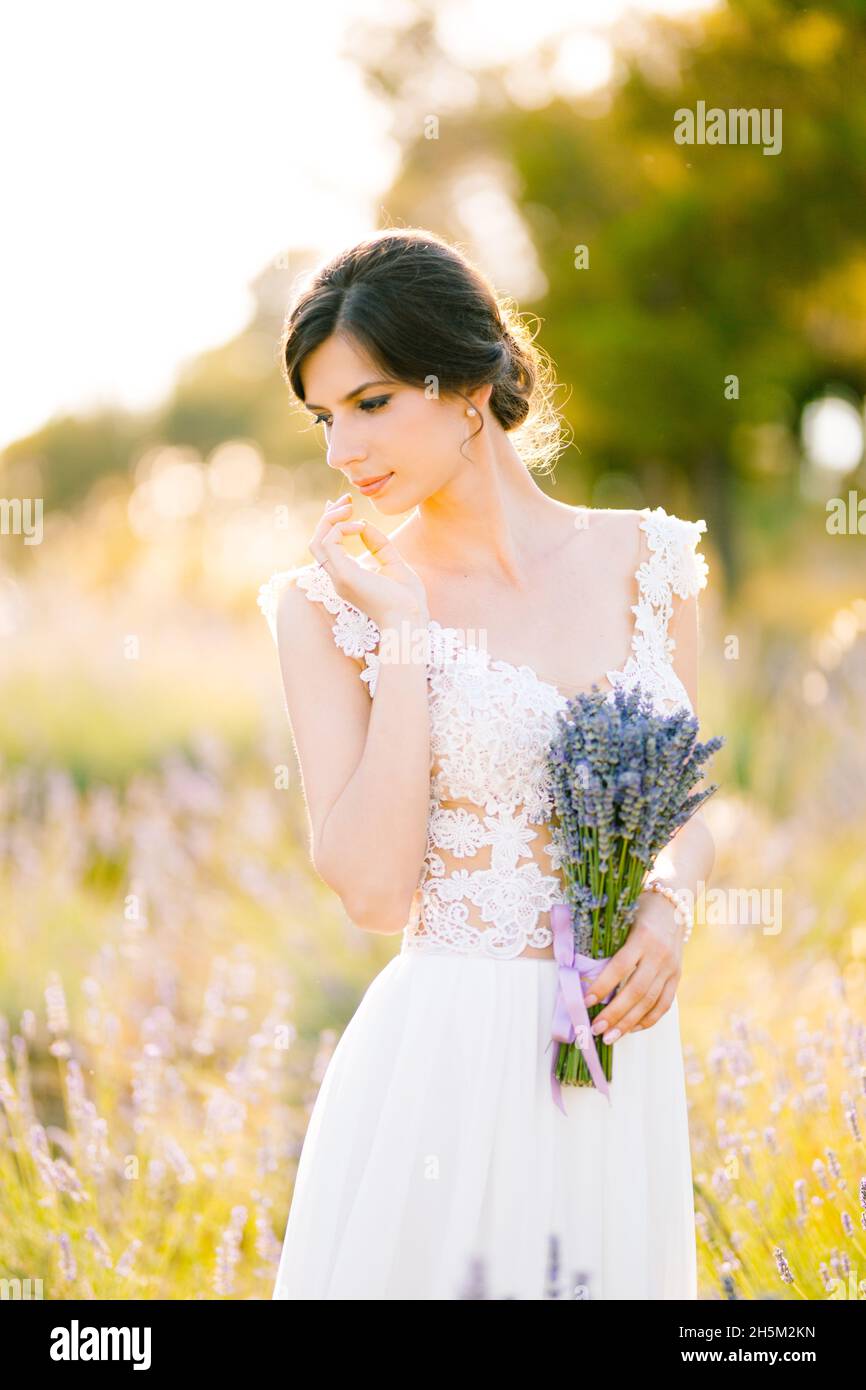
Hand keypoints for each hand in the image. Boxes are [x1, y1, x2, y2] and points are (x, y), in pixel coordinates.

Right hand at [310, 494, 429, 629]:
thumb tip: (364, 525)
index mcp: (348, 577)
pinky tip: (359, 525)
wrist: (411, 618)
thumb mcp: (393, 563)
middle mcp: (338, 578)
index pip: (328, 548)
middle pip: (317, 542)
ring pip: (317, 542)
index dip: (332, 525)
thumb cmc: (407, 598)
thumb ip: (378, 544)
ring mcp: (339, 578)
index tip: (347, 506)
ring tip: (348, 507)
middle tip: (346, 501)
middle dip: (328, 518)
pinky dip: (341, 529)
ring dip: (331, 520)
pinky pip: (329, 543)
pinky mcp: (345, 576)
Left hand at [581, 889, 683, 1043]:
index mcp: (642, 937)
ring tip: (610, 1037)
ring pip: (650, 1002)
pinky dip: (648, 1019)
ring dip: (629, 1023)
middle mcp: (659, 954)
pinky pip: (664, 1004)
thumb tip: (580, 970)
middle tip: (595, 1029)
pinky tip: (632, 1029)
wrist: (674, 904)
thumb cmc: (638, 908)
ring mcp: (671, 967)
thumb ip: (608, 942)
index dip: (602, 986)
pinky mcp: (677, 976)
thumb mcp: (622, 918)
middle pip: (636, 990)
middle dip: (615, 1013)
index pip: (620, 966)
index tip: (585, 1001)